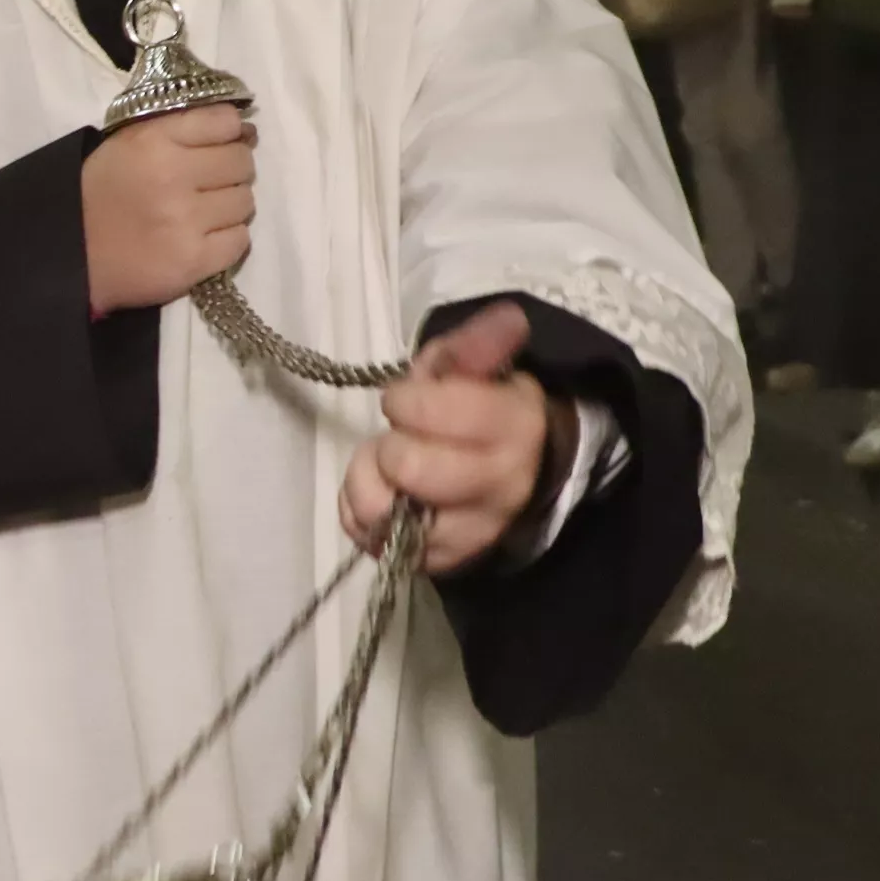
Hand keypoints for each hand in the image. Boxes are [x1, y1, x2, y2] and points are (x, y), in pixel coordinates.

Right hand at [83, 104, 252, 313]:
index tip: (220, 144)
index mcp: (154, 140)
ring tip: (202, 213)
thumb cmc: (102, 192)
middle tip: (209, 182)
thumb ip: (178, 127)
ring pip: (245, 201)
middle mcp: (173, 176)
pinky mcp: (194, 261)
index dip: (230, 132)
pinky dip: (227, 239)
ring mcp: (186, 221)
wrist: (72, 255)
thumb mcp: (128, 143)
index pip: (225, 121)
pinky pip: (240, 240)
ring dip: (229, 206)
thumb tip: (243, 128)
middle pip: (242, 162)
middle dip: (231, 170)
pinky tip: (203, 238)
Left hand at [340, 301, 563, 574]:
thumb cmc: (485, 412)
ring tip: (385, 465)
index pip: (444, 412)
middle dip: (391, 444)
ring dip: (368, 481)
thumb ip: (479, 344)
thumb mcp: (483, 368)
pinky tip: (383, 494)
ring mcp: (470, 533)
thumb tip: (509, 317)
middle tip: (399, 436)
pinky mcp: (439, 563)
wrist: (519, 478)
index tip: (404, 397)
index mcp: (517, 428)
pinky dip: (360, 513)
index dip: (408, 400)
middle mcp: (501, 487)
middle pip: (410, 467)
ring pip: (385, 513)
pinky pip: (372, 541)